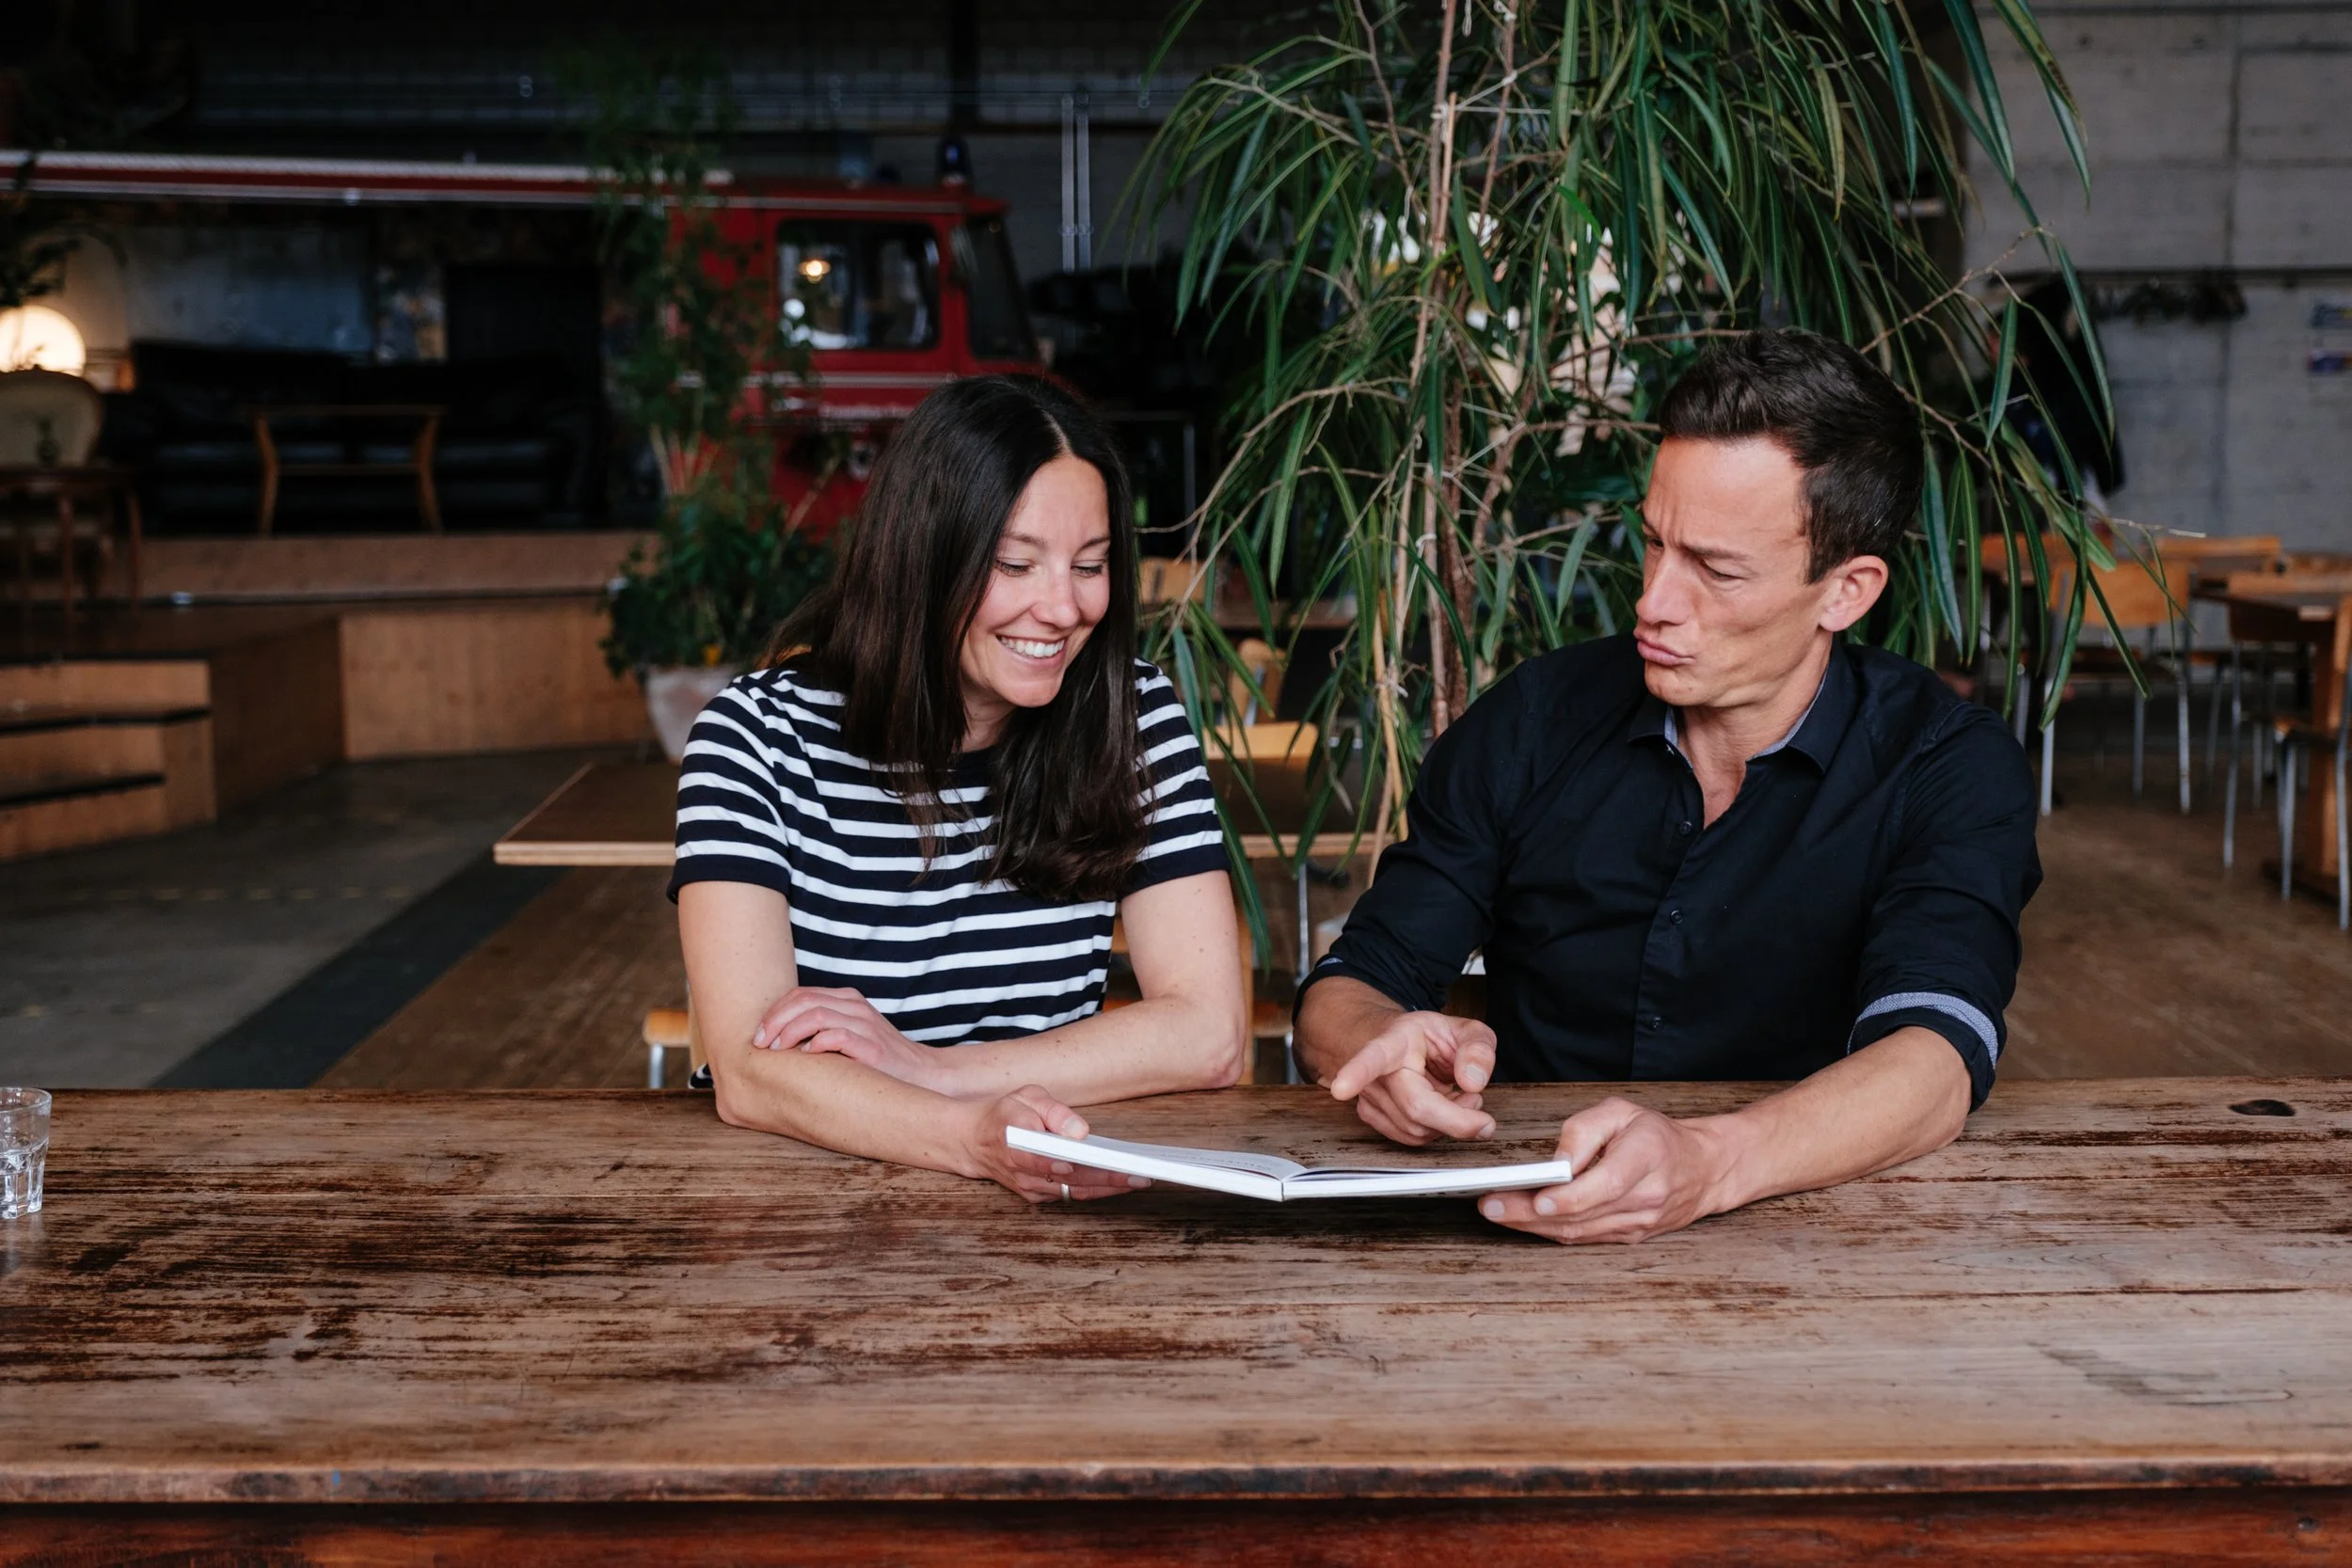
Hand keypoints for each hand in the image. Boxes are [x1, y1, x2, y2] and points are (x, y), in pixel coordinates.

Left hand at [753, 986, 952, 1092]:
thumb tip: (777, 1037)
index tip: (759, 1034)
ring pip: (816, 1015)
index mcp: (848, 999)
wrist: (921, 1073)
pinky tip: (806, 1055)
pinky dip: (816, 1043)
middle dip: (774, 1021)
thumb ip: (822, 1027)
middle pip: (804, 1001)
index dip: (775, 1011)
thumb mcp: (849, 1033)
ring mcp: (865, 1025)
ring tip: (776, 1050)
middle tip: (759, 1043)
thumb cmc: (878, 1059)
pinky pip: (838, 1036)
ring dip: (788, 1032)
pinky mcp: (872, 1047)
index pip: (801, 994)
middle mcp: (855, 1006)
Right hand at [964, 1086, 1149, 1204]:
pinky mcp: (1039, 1195)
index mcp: (1013, 1143)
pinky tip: (1122, 1181)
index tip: (1079, 1164)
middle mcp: (1023, 1172)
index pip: (1037, 1159)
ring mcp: (1031, 1188)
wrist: (974, 1142)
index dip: (1058, 1165)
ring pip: (1074, 1191)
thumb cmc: (1005, 1115)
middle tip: (1137, 1175)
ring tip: (1140, 1179)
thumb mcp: (1025, 1097)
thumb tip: (1079, 1131)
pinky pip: (1073, 1194)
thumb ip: (1052, 1111)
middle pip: (1067, 1180)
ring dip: (1107, 1188)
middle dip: (1104, 1179)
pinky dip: (1098, 1189)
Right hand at [1324, 1010, 1498, 1145]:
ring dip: (1451, 1122)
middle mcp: (1375, 1073)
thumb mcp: (1464, 1029)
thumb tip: (1473, 1082)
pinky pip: (1414, 1137)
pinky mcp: (1374, 1118)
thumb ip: (1477, 1048)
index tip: (1342, 1088)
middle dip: (1457, 1120)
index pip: (1373, 1057)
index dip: (1356, 1072)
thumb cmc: (1426, 1039)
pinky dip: (1438, 1130)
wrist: (1395, 1045)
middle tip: (1483, 1114)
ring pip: (1417, 1130)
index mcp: (1393, 1041)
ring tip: (1459, 1097)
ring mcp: (1370, 1098)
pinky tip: (1443, 1109)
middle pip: (1415, 1108)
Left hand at [1478, 1096, 1736, 1244]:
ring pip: (1580, 1232)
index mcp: (1647, 1158)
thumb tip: (1557, 1162)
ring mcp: (1640, 1224)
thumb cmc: (1657, 1135)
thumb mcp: (1622, 1111)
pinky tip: (1523, 1221)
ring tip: (1496, 1213)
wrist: (1704, 1170)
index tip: (1537, 1199)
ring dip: (1534, 1227)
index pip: (1607, 1185)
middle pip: (1584, 1214)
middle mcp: (1646, 1198)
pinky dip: (1552, 1232)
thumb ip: (1585, 1130)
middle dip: (1531, 1213)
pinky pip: (1585, 1238)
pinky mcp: (1631, 1237)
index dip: (1570, 1197)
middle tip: (1491, 1206)